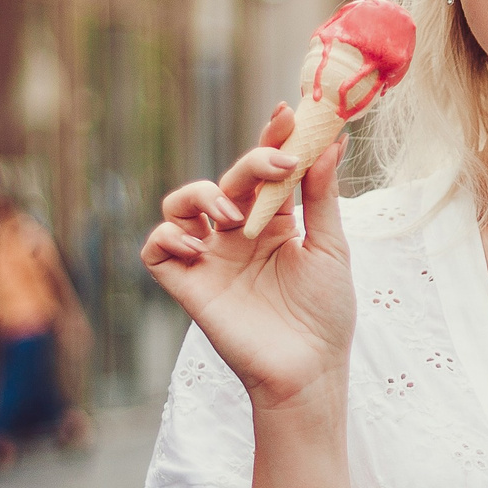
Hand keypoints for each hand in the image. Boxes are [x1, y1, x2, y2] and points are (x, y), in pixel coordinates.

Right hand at [140, 105, 355, 409]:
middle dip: (248, 164)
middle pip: (226, 179)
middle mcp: (237, 235)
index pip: (264, 171)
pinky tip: (197, 245)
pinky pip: (156, 248)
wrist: (308, 372)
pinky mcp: (187, 285)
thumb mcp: (331, 249)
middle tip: (276, 167)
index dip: (270, 140)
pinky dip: (167, 236)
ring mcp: (210, 258)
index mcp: (274, 223)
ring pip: (180, 204)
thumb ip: (322, 196)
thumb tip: (331, 143)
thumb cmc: (325, 315)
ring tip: (232, 218)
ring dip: (201, 196)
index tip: (287, 115)